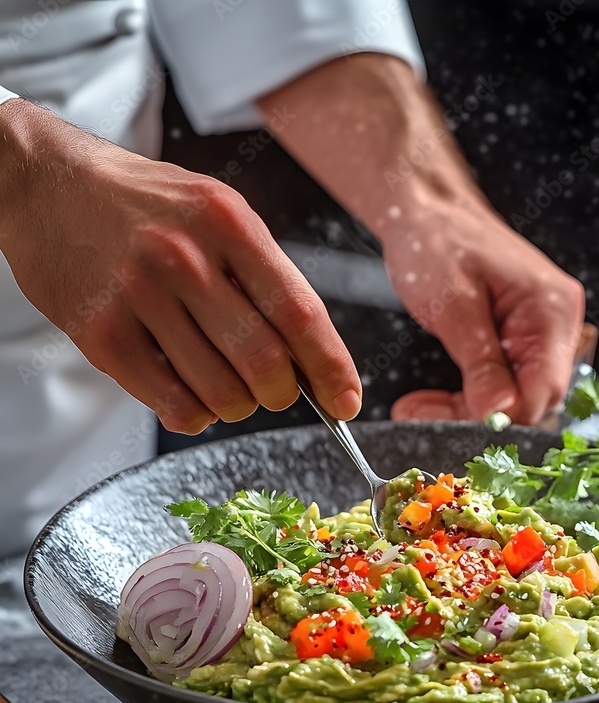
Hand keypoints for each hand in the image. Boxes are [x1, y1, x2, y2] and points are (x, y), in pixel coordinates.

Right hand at [0, 100, 360, 433]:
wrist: (46, 183)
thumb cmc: (143, 204)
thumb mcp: (214, 210)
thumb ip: (261, 274)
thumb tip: (308, 355)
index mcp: (227, 222)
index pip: (300, 312)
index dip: (332, 368)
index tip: (345, 401)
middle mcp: (185, 257)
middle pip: (265, 362)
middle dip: (281, 394)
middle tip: (274, 391)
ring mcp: (139, 296)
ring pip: (221, 393)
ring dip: (237, 407)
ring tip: (226, 388)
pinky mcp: (102, 334)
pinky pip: (173, 405)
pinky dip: (195, 416)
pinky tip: (190, 396)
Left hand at [382, 196, 584, 424]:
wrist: (425, 213)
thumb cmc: (439, 241)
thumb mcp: (454, 306)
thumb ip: (480, 362)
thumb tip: (497, 412)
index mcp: (552, 310)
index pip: (545, 388)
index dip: (504, 416)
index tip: (458, 428)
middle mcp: (555, 326)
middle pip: (530, 400)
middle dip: (475, 417)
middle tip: (421, 418)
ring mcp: (537, 336)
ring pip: (510, 399)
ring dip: (463, 413)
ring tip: (416, 411)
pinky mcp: (515, 344)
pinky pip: (498, 387)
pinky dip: (464, 399)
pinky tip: (429, 403)